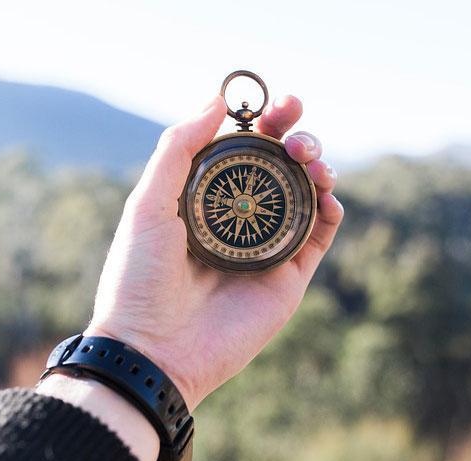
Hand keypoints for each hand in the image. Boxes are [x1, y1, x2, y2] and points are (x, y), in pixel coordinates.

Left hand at [86, 94, 342, 410]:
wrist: (153, 350)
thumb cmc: (139, 278)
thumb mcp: (148, 203)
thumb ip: (179, 148)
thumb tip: (217, 100)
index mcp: (204, 200)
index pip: (242, 151)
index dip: (262, 122)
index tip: (275, 103)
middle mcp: (238, 220)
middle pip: (280, 167)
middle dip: (295, 136)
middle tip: (295, 124)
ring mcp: (265, 248)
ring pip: (305, 195)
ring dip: (316, 165)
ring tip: (309, 157)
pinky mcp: (288, 278)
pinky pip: (319, 235)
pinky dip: (330, 208)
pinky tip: (325, 191)